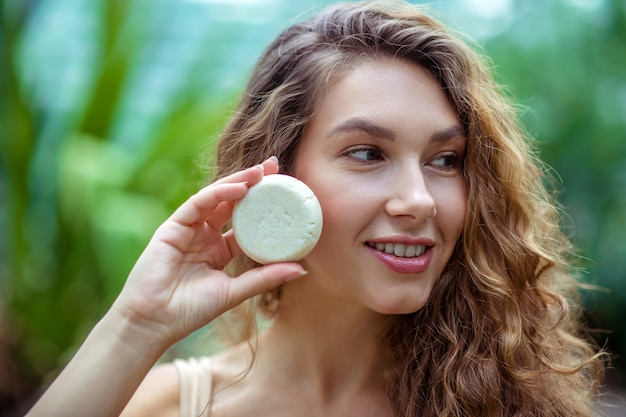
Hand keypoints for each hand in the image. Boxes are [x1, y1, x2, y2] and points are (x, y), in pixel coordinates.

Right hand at [111, 157, 305, 345]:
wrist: (154, 322)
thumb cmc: (191, 311)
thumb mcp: (235, 291)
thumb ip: (265, 278)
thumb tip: (302, 269)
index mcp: (220, 250)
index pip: (247, 222)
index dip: (266, 207)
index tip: (289, 192)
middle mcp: (205, 235)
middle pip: (234, 203)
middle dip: (254, 184)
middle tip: (276, 166)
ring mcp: (189, 229)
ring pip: (217, 198)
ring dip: (239, 182)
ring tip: (262, 171)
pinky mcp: (173, 226)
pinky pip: (198, 204)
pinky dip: (219, 193)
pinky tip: (239, 187)